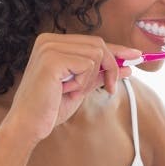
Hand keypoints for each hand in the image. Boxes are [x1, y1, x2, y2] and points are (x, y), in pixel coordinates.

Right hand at [4, 33, 141, 145]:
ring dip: (91, 78)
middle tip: (110, 88)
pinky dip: (83, 82)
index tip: (136, 55)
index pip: (93, 42)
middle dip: (111, 67)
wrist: (28, 125)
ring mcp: (49, 47)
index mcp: (53, 43)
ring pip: (96, 54)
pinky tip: (67, 91)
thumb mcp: (82, 86)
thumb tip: (128, 66)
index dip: (117, 49)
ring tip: (73, 91)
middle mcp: (49, 40)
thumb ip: (101, 73)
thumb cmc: (50, 107)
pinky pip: (87, 65)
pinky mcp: (52, 59)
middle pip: (99, 44)